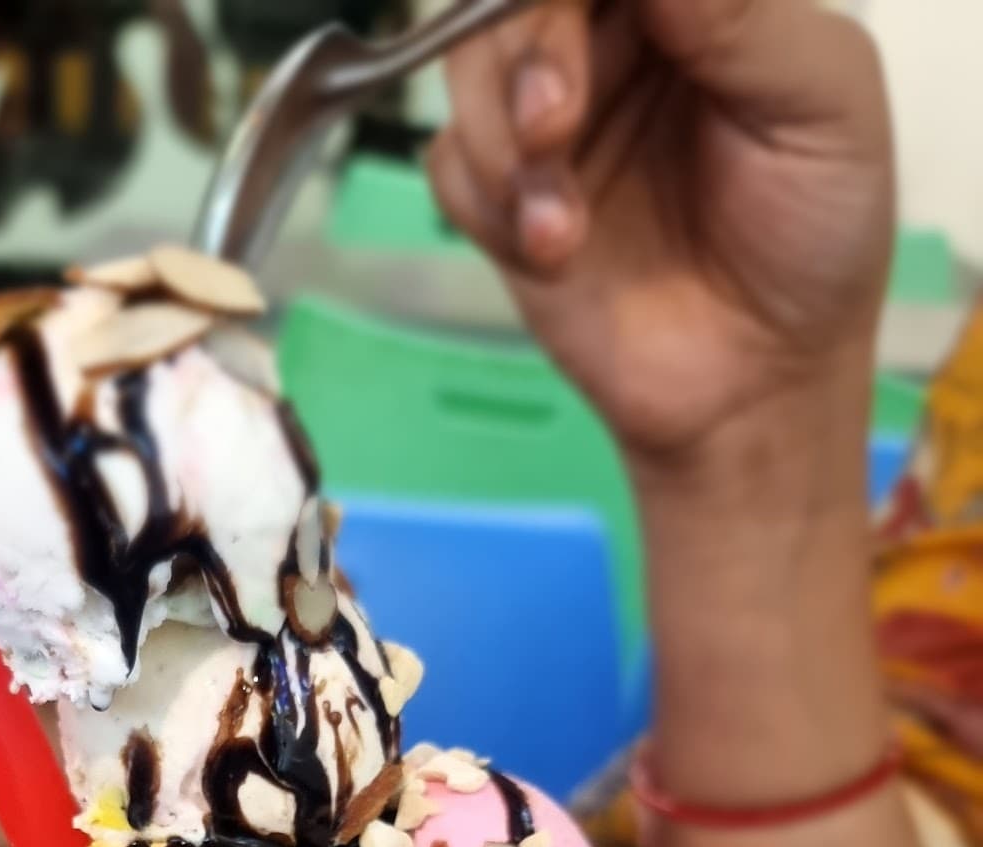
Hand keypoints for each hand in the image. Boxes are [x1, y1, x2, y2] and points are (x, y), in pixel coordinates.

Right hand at [428, 0, 892, 462]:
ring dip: (497, 140)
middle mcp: (618, 43)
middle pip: (519, 1)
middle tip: (553, 125)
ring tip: (560, 227)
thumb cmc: (814, 240)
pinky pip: (449, 163)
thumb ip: (739, 11)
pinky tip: (553, 254)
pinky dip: (486, 206)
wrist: (757, 385)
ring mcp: (555, 122)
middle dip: (526, 54)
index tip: (571, 21)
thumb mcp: (819, 100)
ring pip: (466, 67)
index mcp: (697, 2)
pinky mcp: (507, 204)